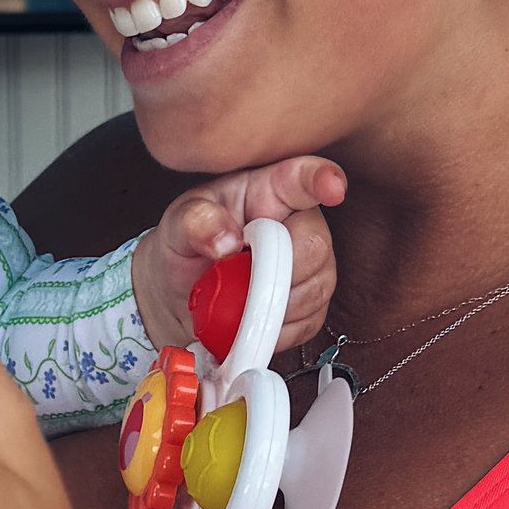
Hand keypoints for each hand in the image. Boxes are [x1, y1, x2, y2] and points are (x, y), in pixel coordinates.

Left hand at [131, 155, 345, 352]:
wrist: (179, 297)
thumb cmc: (185, 248)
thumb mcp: (177, 225)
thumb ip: (195, 222)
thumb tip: (226, 241)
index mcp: (269, 190)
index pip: (303, 178)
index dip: (321, 179)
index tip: (331, 186)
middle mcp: (300, 224)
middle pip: (314, 246)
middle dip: (275, 272)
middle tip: (235, 278)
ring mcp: (313, 265)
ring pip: (316, 289)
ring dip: (270, 306)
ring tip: (234, 300)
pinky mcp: (314, 304)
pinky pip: (308, 322)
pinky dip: (274, 330)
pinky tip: (249, 322)